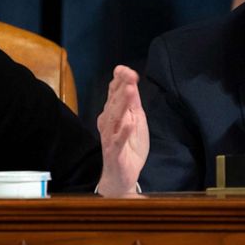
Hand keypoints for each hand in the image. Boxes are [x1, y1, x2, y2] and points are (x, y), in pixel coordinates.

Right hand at [97, 65, 148, 195]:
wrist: (123, 174)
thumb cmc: (129, 146)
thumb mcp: (136, 120)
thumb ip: (132, 103)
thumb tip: (131, 81)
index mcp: (112, 113)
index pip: (114, 94)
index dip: (120, 81)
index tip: (127, 70)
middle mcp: (108, 123)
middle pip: (114, 102)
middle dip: (121, 88)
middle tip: (129, 75)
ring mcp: (110, 137)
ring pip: (115, 118)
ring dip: (122, 104)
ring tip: (129, 91)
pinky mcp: (114, 151)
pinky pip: (118, 141)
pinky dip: (124, 132)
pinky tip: (129, 123)